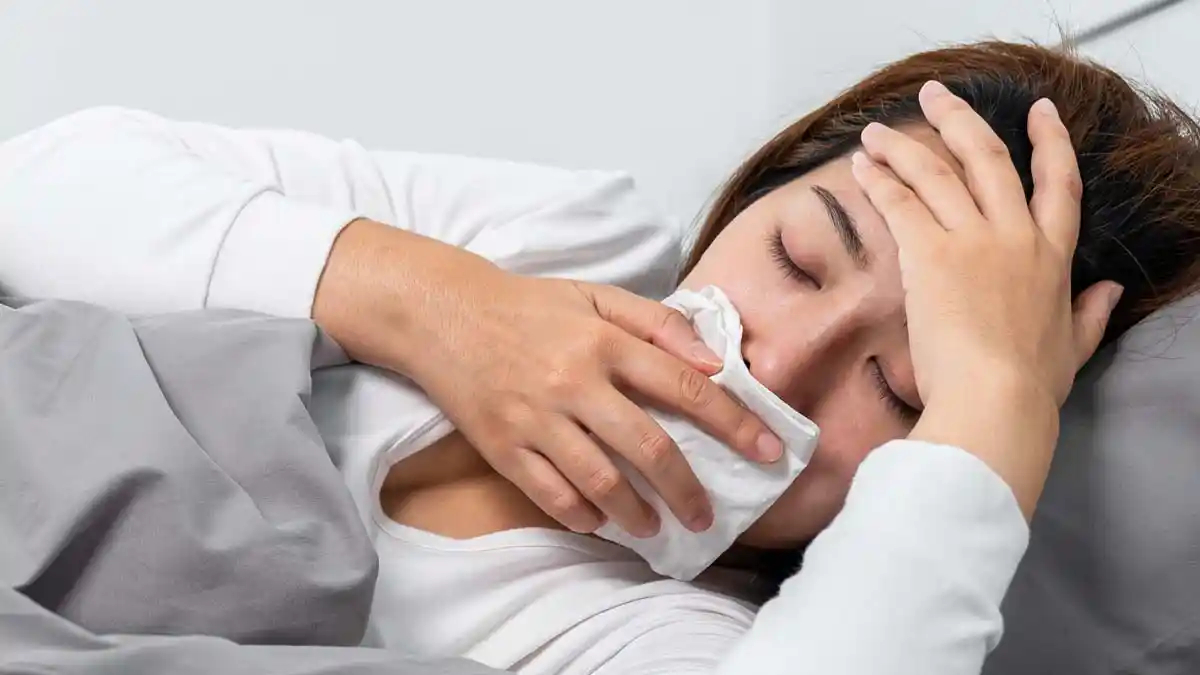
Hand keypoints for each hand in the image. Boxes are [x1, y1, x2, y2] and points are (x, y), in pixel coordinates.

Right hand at [314, 220, 780, 536]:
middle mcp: (574, 381)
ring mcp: (535, 418)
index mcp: (604, 340)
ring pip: (600, 481)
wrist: (443, 314)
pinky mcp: (502, 445)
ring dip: (636, 512)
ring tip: (655, 526)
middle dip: (688, 490)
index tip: (769, 453)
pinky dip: (580, 513)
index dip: (734, 423)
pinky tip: (599, 520)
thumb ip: (658, 324)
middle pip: (649, 447)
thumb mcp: (596, 296)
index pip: (685, 387)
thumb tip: (714, 362)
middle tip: (706, 515)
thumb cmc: (529, 306)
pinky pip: (549, 493)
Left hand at [849, 81, 1122, 516]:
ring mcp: (971, 240)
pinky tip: (862, 167)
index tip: (1040, 111)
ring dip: (903, 146)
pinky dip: (880, 181)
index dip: (1050, 142)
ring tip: (876, 131)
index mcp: (1051, 255)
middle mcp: (1013, 235)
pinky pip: (901, 204)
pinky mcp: (930, 255)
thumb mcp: (1074, 346)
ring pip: (936, 173)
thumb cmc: (1031, 385)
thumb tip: (1111, 291)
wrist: (994, 400)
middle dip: (958, 120)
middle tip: (934, 96)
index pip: (1058, 183)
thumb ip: (1090, 314)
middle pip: (987, 158)